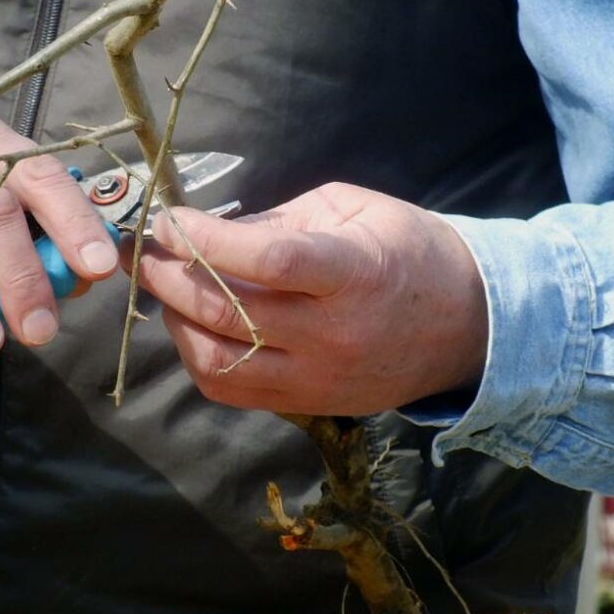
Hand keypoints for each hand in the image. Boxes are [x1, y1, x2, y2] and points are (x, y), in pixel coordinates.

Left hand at [130, 182, 487, 414]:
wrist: (467, 325)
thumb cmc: (411, 252)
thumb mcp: (357, 209)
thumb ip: (282, 219)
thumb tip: (211, 231)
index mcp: (354, 273)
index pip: (268, 262)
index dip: (207, 240)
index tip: (171, 220)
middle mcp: (335, 334)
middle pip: (229, 313)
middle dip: (171, 276)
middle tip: (146, 249)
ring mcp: (320, 378)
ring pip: (218, 360)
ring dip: (174, 320)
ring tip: (165, 287)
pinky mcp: (311, 404)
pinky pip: (233, 390)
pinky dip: (198, 357)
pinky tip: (192, 325)